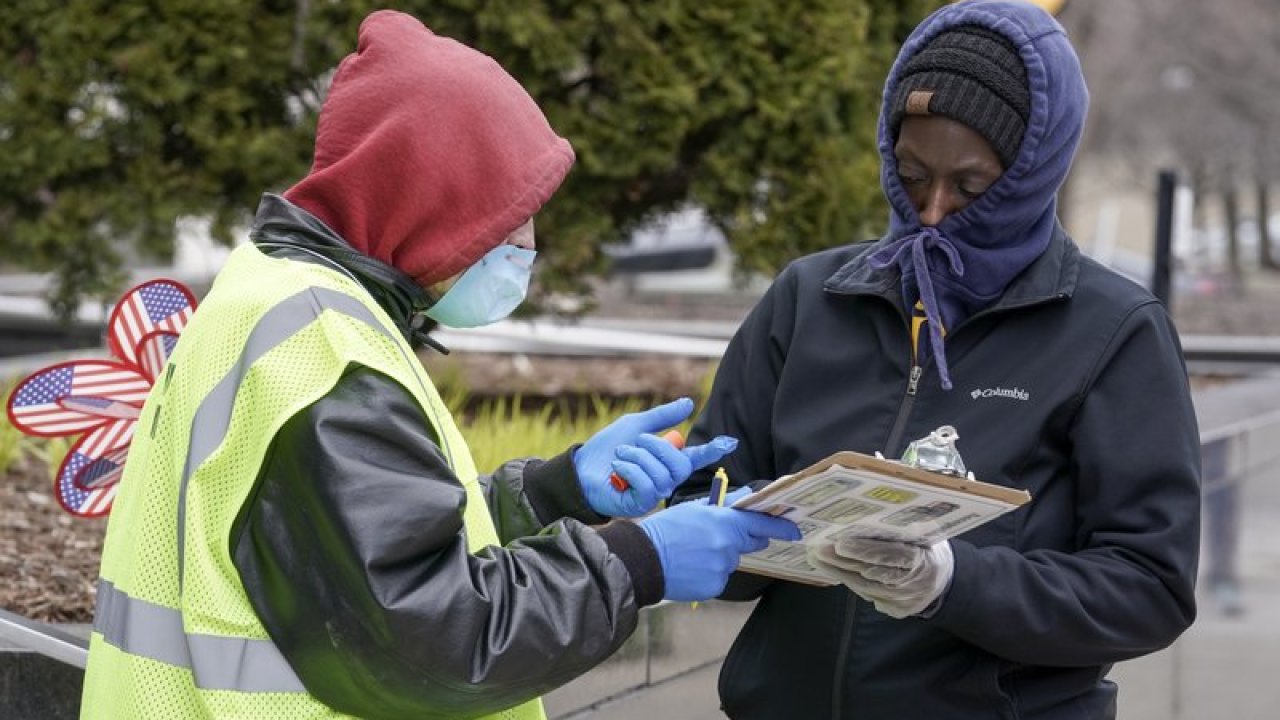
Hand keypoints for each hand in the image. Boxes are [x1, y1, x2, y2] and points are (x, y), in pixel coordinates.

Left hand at [574, 397, 737, 516]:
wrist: (579, 469)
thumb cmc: (604, 450)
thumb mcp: (635, 426)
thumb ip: (662, 417)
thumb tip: (689, 403)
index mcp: (666, 460)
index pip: (695, 456)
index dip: (712, 450)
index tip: (730, 442)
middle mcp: (665, 479)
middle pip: (680, 464)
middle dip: (657, 447)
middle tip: (636, 442)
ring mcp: (654, 494)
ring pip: (662, 474)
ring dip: (637, 458)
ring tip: (620, 457)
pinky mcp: (641, 504)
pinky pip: (649, 486)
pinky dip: (631, 470)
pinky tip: (617, 469)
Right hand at [639, 488, 801, 600]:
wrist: (643, 560)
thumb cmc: (665, 529)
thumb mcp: (693, 509)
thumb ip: (723, 505)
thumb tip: (745, 496)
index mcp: (724, 523)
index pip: (761, 524)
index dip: (781, 527)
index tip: (794, 530)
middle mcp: (727, 546)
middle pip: (750, 544)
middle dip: (743, 539)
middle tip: (722, 537)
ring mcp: (722, 568)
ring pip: (731, 561)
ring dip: (720, 556)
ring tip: (693, 553)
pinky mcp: (714, 587)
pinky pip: (720, 577)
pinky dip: (710, 573)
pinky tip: (691, 567)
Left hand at [806, 534, 953, 618]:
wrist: (944, 581)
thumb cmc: (928, 549)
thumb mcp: (925, 536)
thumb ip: (903, 530)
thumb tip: (869, 519)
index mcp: (923, 561)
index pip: (890, 555)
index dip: (864, 550)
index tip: (839, 542)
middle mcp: (913, 585)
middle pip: (872, 573)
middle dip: (842, 561)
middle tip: (817, 550)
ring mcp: (904, 601)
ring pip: (866, 587)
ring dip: (839, 572)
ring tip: (817, 558)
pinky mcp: (896, 610)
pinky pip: (869, 595)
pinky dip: (851, 581)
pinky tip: (834, 570)